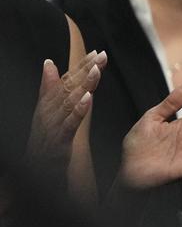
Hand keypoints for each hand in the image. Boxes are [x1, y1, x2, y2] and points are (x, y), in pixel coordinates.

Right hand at [26, 51, 106, 168]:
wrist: (35, 173)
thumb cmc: (44, 141)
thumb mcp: (47, 113)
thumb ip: (49, 88)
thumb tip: (48, 63)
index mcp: (48, 104)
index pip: (66, 81)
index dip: (81, 66)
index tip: (97, 53)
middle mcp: (48, 112)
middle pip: (68, 87)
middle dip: (85, 70)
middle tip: (100, 55)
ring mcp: (52, 126)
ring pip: (68, 102)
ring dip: (83, 85)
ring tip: (96, 70)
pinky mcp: (57, 142)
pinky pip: (69, 124)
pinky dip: (78, 110)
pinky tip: (88, 98)